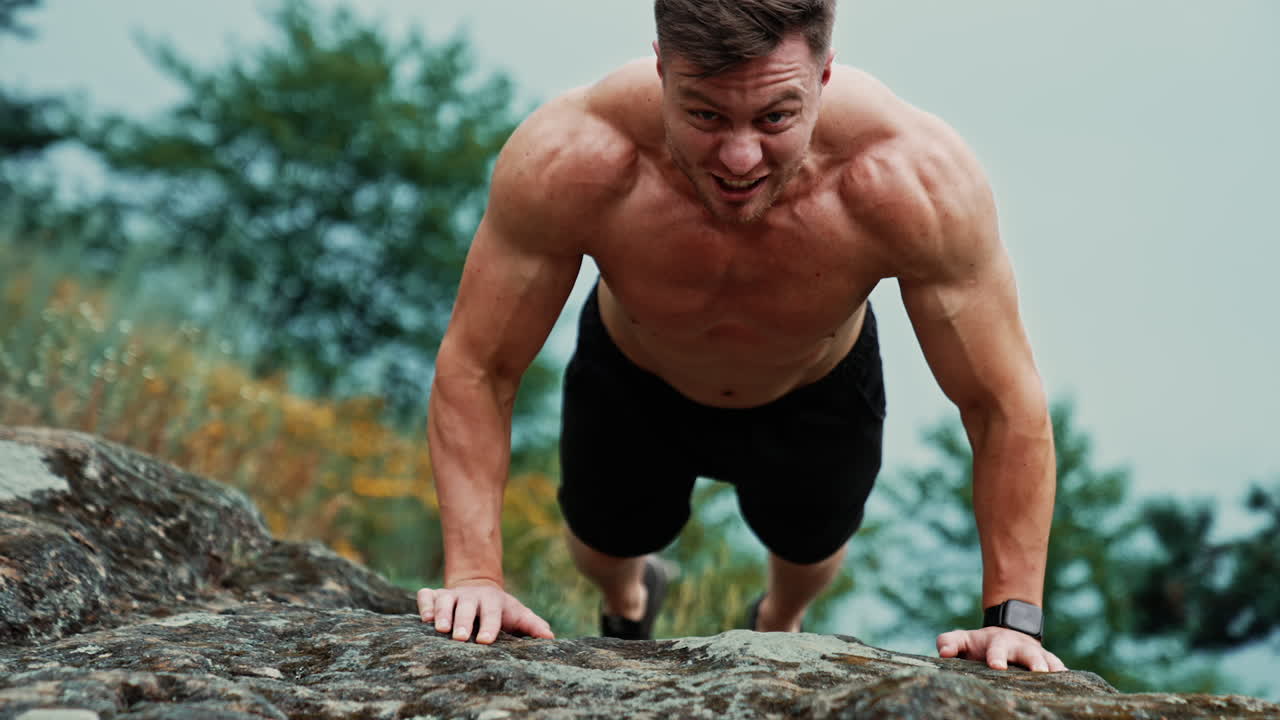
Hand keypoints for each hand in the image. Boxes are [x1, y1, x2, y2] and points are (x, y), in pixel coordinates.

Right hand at [417, 580, 554, 644]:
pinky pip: (426, 596)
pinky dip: (424, 604)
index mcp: (492, 601)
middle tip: (459, 637)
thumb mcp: (518, 614)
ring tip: (440, 629)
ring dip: (442, 613)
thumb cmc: (500, 609)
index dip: (489, 625)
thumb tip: (550, 637)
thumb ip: (533, 625)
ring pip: (444, 600)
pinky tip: (424, 618)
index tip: (485, 641)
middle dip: (462, 620)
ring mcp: (451, 594)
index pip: (492, 612)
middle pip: (466, 606)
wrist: (478, 586)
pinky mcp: (435, 595)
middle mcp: (470, 596)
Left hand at [936, 627, 1066, 671]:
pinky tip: (1074, 685)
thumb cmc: (980, 644)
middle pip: (1029, 653)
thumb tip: (943, 653)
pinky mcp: (1049, 661)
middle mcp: (1019, 647)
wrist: (1007, 633)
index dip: (997, 656)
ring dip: (1053, 668)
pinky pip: (1060, 666)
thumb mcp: (963, 640)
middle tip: (1037, 672)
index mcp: (997, 643)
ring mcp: (1036, 654)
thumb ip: (950, 643)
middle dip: (1033, 661)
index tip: (996, 666)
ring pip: (1049, 659)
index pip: (996, 649)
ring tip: (1058, 678)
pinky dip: (1066, 674)